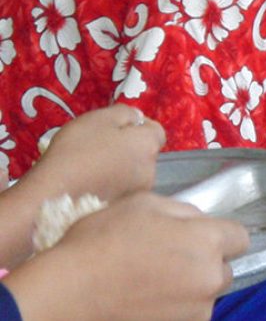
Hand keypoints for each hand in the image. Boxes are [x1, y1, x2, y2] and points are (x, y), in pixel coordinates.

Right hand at [4, 192, 248, 320]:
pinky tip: (148, 297)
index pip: (241, 237)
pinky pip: (188, 312)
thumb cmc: (103, 240)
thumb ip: (184, 211)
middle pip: (225, 268)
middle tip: (171, 257)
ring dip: (191, 286)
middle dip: (207, 262)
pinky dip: (176, 305)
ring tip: (154, 279)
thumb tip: (199, 221)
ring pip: (206, 293)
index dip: (221, 234)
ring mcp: (197, 309)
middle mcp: (211, 278)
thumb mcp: (144, 203)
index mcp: (207, 242)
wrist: (68, 291)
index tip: (200, 235)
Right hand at [25, 104, 165, 199]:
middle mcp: (151, 169)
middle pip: (144, 152)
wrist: (54, 195)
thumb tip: (137, 117)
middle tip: (99, 145)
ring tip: (92, 166)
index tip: (117, 125)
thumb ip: (124, 113)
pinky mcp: (124, 207)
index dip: (137, 124)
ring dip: (120, 165)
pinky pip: (122, 189)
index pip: (155, 130)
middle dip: (127, 145)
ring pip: (134, 171)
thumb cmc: (77, 151)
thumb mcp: (99, 119)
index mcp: (147, 145)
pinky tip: (92, 183)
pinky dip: (112, 183)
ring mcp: (139, 191)